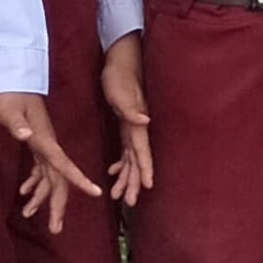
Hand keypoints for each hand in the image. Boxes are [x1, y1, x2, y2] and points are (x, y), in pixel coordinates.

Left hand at [0, 92, 104, 234]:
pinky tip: (25, 194)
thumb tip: (26, 137)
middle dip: (58, 205)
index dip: (80, 180)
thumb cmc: (11, 96)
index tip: (96, 193)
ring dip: (42, 199)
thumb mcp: (10, 111)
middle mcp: (49, 147)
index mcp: (46, 142)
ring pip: (49, 179)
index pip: (65, 165)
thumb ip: (17, 124)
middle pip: (59, 181)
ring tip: (31, 216)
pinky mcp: (37, 146)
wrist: (14, 81)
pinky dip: (34, 184)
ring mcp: (44, 147)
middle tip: (56, 229)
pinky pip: (40, 171)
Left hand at [100, 35, 152, 204]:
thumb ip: (131, 109)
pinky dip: (121, 164)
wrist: (121, 61)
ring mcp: (132, 129)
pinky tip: (113, 173)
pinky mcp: (126, 126)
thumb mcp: (120, 92)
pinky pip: (126, 151)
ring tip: (120, 196)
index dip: (145, 169)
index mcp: (136, 125)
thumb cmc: (119, 76)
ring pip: (131, 159)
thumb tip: (145, 121)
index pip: (142, 151)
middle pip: (138, 161)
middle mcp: (137, 129)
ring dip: (127, 177)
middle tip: (131, 201)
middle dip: (135, 181)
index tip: (149, 186)